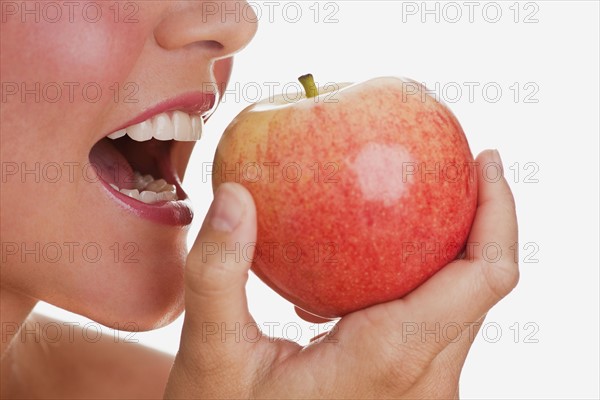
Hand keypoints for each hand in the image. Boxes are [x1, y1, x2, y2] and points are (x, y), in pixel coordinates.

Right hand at [164, 149, 518, 398]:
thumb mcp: (212, 354)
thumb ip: (218, 273)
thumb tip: (235, 196)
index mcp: (390, 359)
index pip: (482, 277)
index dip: (497, 213)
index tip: (484, 161)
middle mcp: (426, 382)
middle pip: (483, 286)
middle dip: (479, 220)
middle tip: (452, 166)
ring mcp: (424, 392)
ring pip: (464, 306)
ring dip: (453, 249)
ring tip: (422, 200)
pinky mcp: (412, 391)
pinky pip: (438, 323)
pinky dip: (426, 278)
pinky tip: (380, 258)